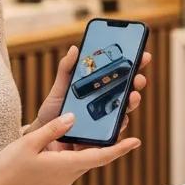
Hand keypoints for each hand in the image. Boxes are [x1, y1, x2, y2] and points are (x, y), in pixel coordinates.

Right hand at [0, 113, 140, 184]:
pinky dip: (74, 152)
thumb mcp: (30, 142)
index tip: (135, 141)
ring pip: (81, 160)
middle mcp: (67, 176)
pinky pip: (70, 165)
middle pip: (93, 157)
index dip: (120, 148)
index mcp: (66, 166)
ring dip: (89, 147)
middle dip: (106, 142)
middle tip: (115, 122)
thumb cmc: (8, 170)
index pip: (101, 156)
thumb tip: (73, 118)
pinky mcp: (52, 182)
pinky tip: (67, 139)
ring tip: (92, 127)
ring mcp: (60, 181)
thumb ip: (54, 129)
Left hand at [23, 46, 151, 146]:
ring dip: (132, 102)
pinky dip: (120, 124)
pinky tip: (122, 118)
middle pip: (127, 90)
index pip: (120, 74)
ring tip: (132, 95)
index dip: (133, 64)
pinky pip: (114, 131)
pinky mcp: (101, 136)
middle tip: (138, 77)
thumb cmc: (53, 110)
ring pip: (125, 110)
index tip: (142, 55)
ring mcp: (105, 119)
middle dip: (137, 82)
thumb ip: (67, 69)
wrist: (42, 134)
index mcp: (99, 88)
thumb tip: (75, 48)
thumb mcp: (59, 87)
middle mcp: (106, 103)